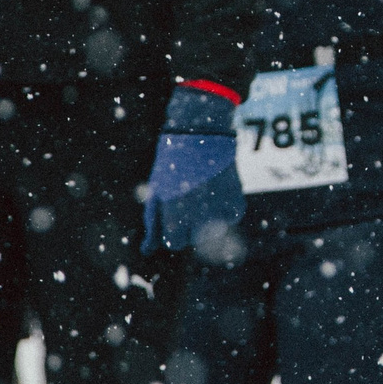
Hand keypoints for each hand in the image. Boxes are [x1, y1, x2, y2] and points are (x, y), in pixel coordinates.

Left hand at [143, 83, 244, 255]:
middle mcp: (198, 220)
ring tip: (204, 192)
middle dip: (191, 224)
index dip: (173, 226)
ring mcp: (220, 213)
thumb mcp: (157, 191)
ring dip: (210, 217)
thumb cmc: (173, 162)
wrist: (201, 133)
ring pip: (215, 230)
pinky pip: (232, 217)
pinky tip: (218, 189)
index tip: (175, 210)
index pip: (175, 243)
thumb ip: (153, 222)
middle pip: (195, 240)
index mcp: (175, 217)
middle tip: (190, 198)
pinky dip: (227, 207)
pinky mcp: (237, 203)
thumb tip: (146, 251)